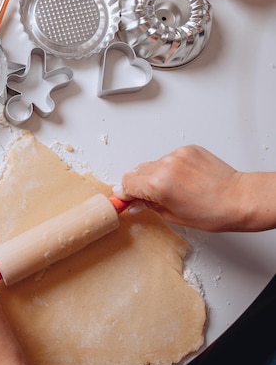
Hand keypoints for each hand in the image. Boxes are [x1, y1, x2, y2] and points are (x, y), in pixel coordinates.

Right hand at [114, 145, 275, 231]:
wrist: (239, 198)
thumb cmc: (212, 212)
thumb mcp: (172, 215)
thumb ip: (148, 204)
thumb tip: (135, 199)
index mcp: (157, 185)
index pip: (126, 182)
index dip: (125, 193)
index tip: (126, 197)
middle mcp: (164, 166)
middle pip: (136, 171)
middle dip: (140, 184)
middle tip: (151, 195)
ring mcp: (177, 155)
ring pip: (153, 164)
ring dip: (156, 175)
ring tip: (174, 187)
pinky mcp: (188, 149)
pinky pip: (169, 158)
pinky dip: (172, 167)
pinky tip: (185, 178)